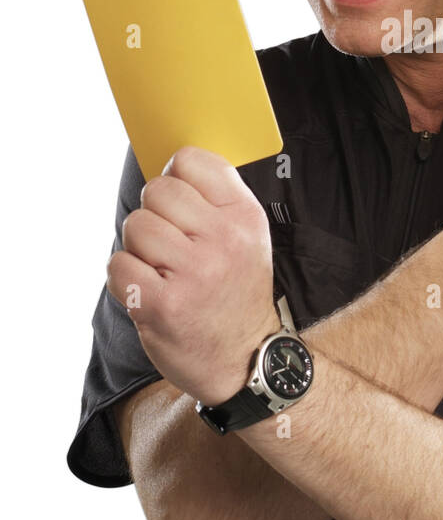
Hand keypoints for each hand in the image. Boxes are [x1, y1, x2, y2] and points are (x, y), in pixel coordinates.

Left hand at [106, 146, 281, 405]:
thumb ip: (215, 199)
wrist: (245, 359)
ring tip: (162, 272)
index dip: (175, 178)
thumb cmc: (235, 292)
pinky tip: (150, 293)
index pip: (189, 160)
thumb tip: (169, 164)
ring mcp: (194, 272)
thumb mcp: (247, 237)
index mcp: (243, 215)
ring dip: (139, 250)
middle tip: (171, 248)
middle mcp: (223, 239)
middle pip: (156, 190)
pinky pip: (118, 265)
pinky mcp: (162, 304)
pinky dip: (125, 279)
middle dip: (155, 216)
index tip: (181, 206)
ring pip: (135, 226)